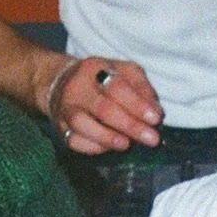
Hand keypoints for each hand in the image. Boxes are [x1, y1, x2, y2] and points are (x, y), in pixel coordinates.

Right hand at [44, 55, 162, 153]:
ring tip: (127, 144)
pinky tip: (108, 147)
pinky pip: (74, 141)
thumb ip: (142, 88)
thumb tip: (156, 112)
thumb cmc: (101, 78)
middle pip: (103, 109)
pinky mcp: (60, 127)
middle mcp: (77, 88)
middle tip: (151, 139)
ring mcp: (65, 108)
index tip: (156, 119)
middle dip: (130, 126)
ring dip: (108, 138)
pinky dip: (92, 147)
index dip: (138, 104)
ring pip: (83, 125)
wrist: (60, 82)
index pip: (117, 87)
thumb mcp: (124, 72)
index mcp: (95, 69)